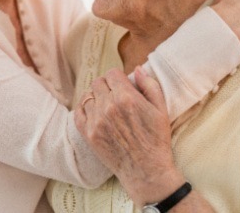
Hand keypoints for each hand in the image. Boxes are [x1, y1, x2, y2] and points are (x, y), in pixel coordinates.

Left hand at [75, 67, 183, 205]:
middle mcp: (108, 106)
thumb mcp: (161, 109)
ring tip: (106, 106)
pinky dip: (84, 109)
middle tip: (115, 96)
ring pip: (88, 96)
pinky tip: (94, 113)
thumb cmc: (157, 140)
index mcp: (126, 97)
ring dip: (96, 98)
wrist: (146, 171)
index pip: (112, 73)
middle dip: (107, 86)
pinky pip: (78, 112)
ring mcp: (96, 121)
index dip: (118, 78)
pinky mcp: (88, 134)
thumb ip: (149, 85)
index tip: (123, 86)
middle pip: (98, 82)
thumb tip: (137, 69)